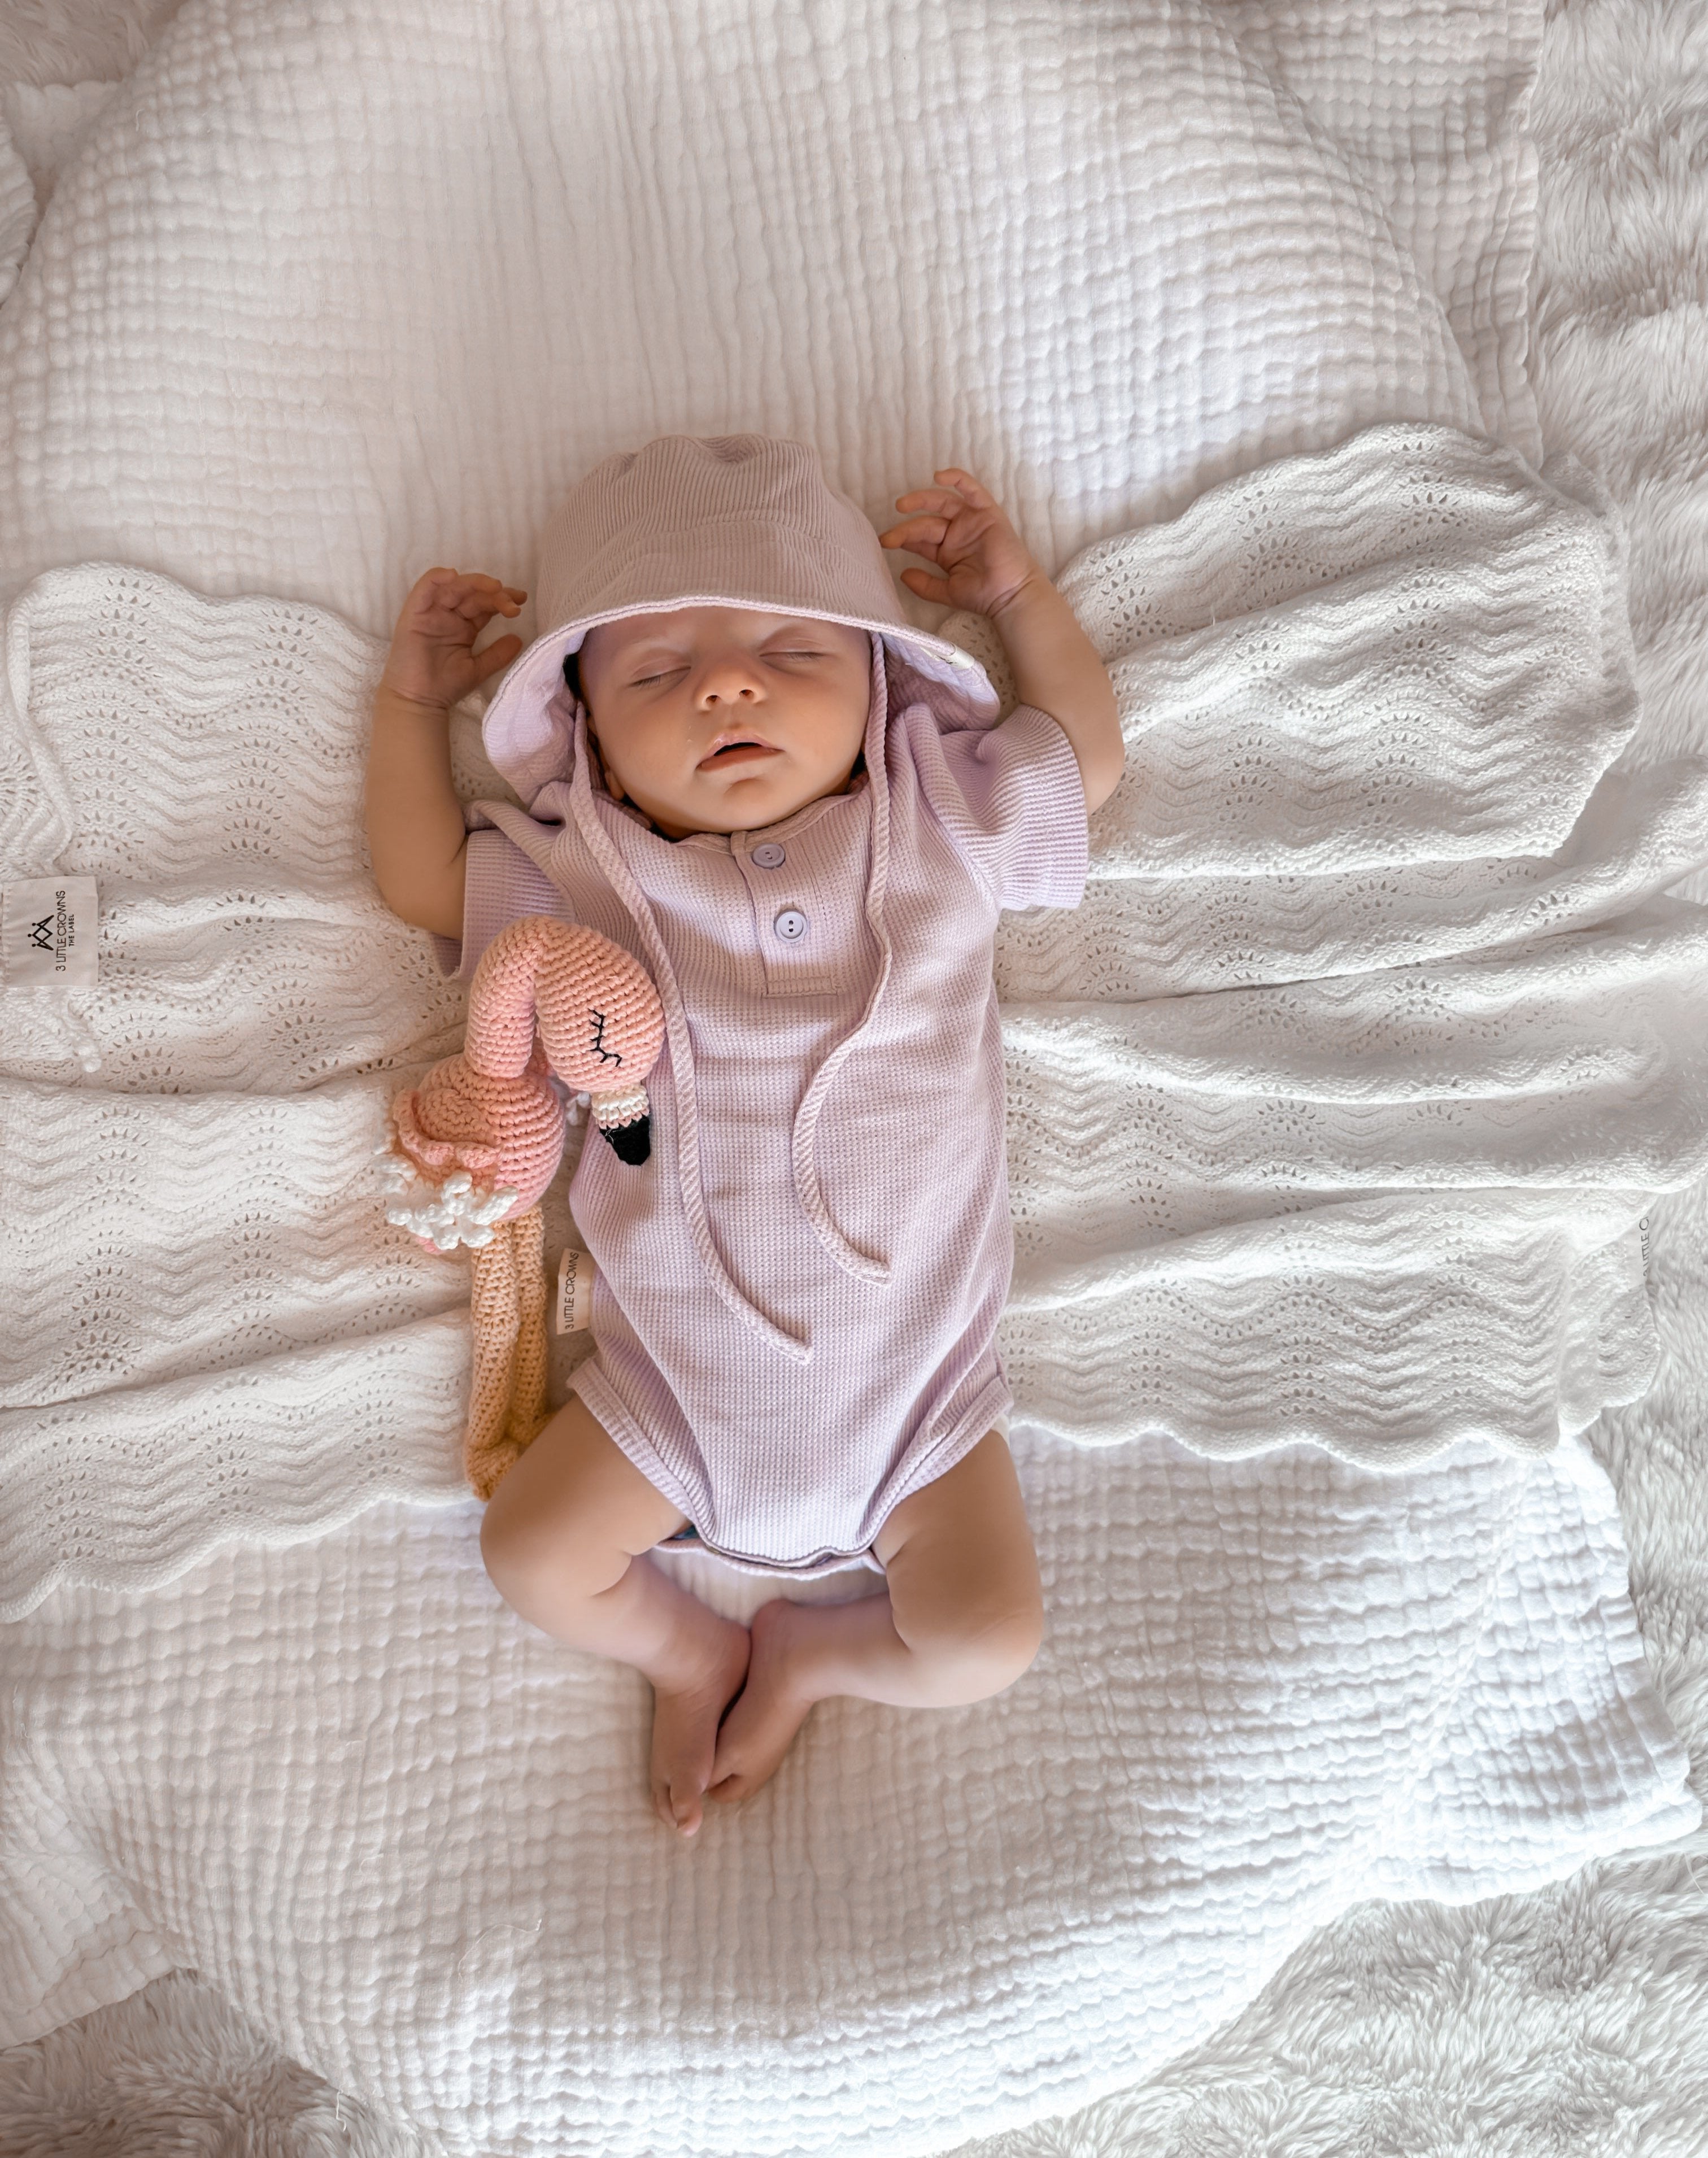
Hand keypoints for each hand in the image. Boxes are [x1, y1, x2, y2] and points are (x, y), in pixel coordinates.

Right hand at [379, 568, 527, 710]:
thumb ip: (497, 654)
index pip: (485, 605)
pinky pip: (424, 588)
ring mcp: (431, 612)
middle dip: (495, 593)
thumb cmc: (445, 686)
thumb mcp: (478, 669)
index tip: (521, 601)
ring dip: (474, 583)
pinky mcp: (414, 613)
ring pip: (454, 587)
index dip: (502, 599)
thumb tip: (519, 639)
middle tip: (513, 600)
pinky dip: (436, 578)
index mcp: (464, 626)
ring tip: (495, 587)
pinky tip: (453, 575)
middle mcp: (449, 615)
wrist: (418, 702)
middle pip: (473, 594)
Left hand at [878, 468, 1040, 619]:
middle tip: (889, 536)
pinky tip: (938, 476)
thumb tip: (903, 574)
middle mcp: (956, 532)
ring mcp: (970, 520)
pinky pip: (971, 489)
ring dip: (921, 500)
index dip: (903, 539)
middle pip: (926, 522)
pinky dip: (957, 479)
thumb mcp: (947, 592)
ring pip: (942, 503)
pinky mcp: (986, 511)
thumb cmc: (983, 595)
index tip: (885, 543)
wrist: (1009, 595)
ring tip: (902, 506)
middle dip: (906, 528)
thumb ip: (925, 585)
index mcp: (946, 550)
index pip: (920, 539)